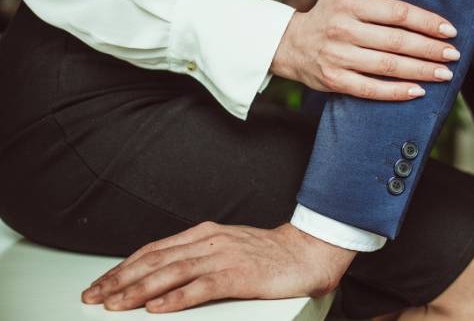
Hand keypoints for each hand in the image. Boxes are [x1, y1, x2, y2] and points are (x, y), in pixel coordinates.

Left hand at [81, 222, 355, 312]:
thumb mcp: (228, 248)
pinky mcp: (240, 276)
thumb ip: (199, 257)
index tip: (102, 283)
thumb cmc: (270, 254)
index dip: (124, 267)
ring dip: (139, 289)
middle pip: (155, 260)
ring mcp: (224, 257)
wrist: (308, 252)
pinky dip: (177, 298)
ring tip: (116, 304)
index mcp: (205, 234)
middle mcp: (210, 242)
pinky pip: (202, 287)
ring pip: (172, 272)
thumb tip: (166, 275)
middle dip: (121, 279)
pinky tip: (158, 308)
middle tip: (95, 297)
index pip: (154, 250)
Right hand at [271, 0, 460, 100]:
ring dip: (420, 71)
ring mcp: (339, 58)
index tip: (450, 30)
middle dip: (429, 49)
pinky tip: (419, 91)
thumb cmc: (325, 15)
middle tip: (454, 54)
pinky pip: (370, 89)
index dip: (426, 21)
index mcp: (350, 6)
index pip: (396, 12)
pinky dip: (396, 92)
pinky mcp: (335, 81)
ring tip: (444, 74)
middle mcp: (344, 31)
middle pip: (396, 41)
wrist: (289, 45)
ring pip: (387, 66)